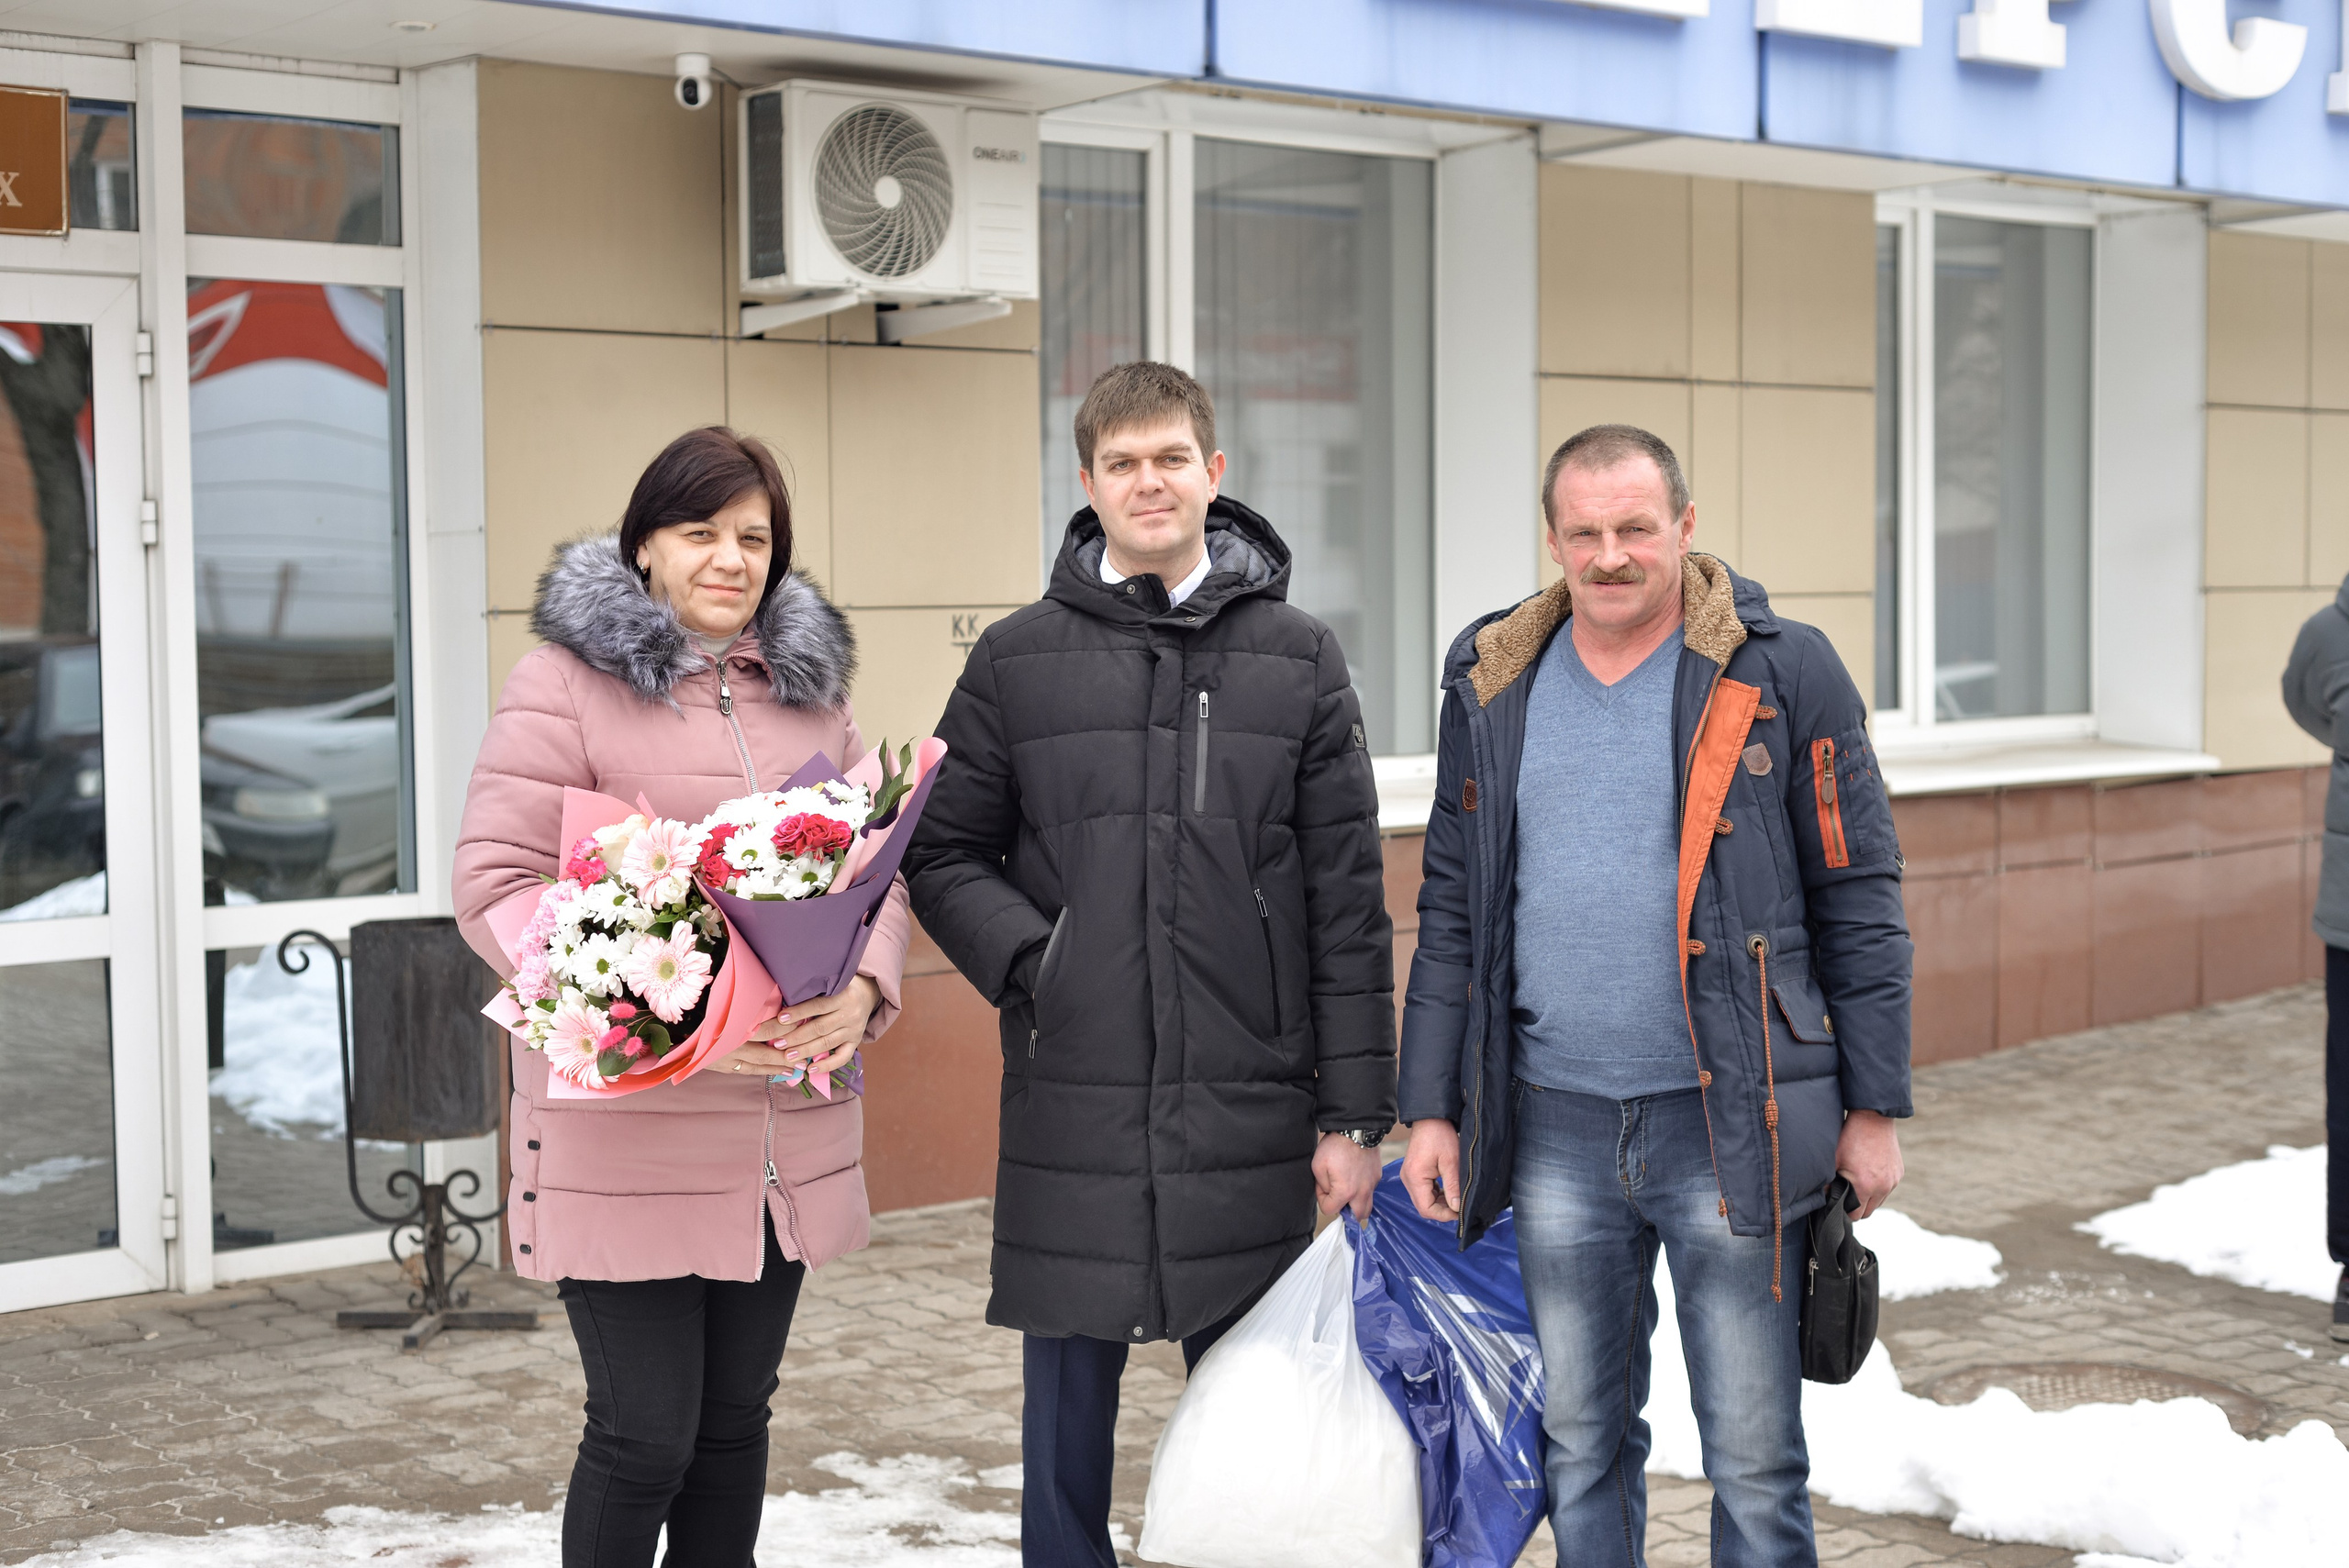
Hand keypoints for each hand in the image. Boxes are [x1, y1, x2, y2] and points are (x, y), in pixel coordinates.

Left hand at [717, 976, 881, 1080]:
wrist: (868, 993)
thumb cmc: (839, 986)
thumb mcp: (831, 982)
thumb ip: (812, 991)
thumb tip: (782, 1000)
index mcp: (843, 995)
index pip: (817, 1005)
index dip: (798, 1012)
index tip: (780, 1019)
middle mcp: (850, 1013)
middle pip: (820, 1027)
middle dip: (797, 1036)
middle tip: (778, 1043)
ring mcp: (854, 1029)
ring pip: (827, 1043)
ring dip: (806, 1051)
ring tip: (787, 1057)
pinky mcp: (856, 1041)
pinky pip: (843, 1057)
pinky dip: (827, 1066)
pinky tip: (811, 1070)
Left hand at [1314, 1132, 1381, 1222]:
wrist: (1357, 1128)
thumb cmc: (1335, 1146)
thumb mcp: (1318, 1166)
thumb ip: (1322, 1186)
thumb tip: (1329, 1193)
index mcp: (1345, 1192)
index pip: (1330, 1211)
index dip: (1322, 1200)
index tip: (1322, 1187)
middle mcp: (1362, 1192)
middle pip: (1357, 1217)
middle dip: (1346, 1212)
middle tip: (1338, 1199)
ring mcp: (1372, 1184)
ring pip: (1368, 1206)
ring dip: (1357, 1205)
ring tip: (1348, 1192)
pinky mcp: (1377, 1176)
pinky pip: (1371, 1192)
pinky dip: (1363, 1192)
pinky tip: (1355, 1178)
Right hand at [1400, 1119, 1460, 1223]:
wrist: (1430, 1118)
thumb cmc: (1441, 1136)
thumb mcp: (1451, 1162)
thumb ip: (1453, 1186)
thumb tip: (1456, 1208)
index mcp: (1415, 1178)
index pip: (1426, 1209)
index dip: (1443, 1215)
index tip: (1459, 1212)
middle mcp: (1408, 1179)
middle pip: (1423, 1207)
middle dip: (1442, 1210)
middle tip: (1460, 1206)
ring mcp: (1409, 1176)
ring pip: (1424, 1200)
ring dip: (1440, 1203)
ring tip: (1456, 1197)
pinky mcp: (1413, 1173)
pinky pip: (1423, 1191)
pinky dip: (1435, 1195)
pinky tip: (1448, 1190)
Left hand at [1835, 1109, 1902, 1218]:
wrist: (1872, 1119)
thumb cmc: (1850, 1138)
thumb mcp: (1834, 1160)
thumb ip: (1827, 1183)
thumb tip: (1822, 1198)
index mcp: (1865, 1187)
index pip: (1856, 1216)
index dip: (1846, 1212)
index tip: (1839, 1203)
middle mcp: (1883, 1187)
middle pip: (1869, 1212)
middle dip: (1857, 1207)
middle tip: (1846, 1195)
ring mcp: (1893, 1180)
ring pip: (1879, 1201)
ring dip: (1869, 1198)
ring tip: (1857, 1183)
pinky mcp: (1898, 1173)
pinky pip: (1888, 1189)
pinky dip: (1878, 1187)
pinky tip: (1868, 1174)